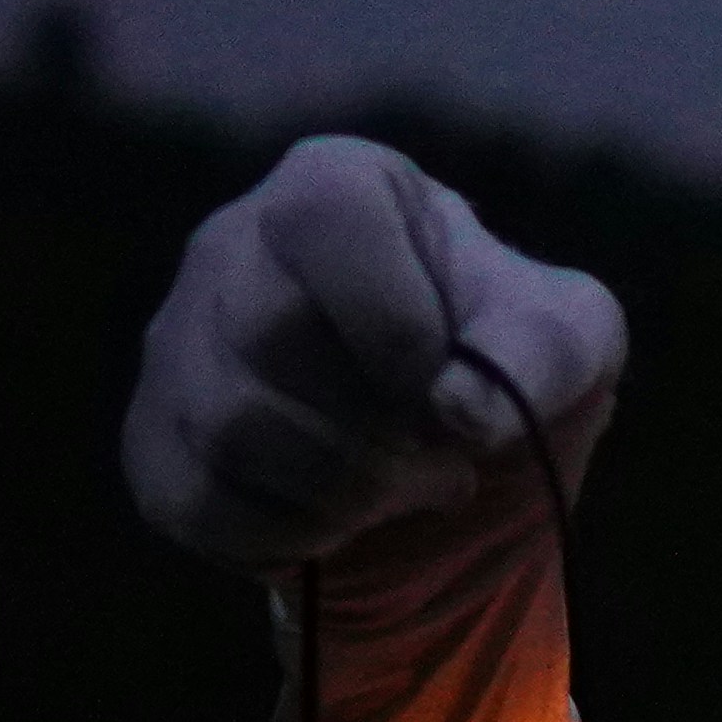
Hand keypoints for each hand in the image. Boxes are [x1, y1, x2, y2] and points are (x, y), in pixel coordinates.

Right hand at [121, 137, 629, 571]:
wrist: (442, 463)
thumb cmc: (503, 366)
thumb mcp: (569, 342)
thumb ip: (542, 348)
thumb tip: (461, 407)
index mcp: (335, 186)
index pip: (328, 219)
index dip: (396, 323)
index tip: (448, 388)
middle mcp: (232, 244)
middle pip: (271, 334)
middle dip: (381, 429)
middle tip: (445, 460)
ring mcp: (177, 343)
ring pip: (229, 424)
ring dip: (345, 489)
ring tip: (403, 489)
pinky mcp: (152, 441)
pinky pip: (197, 500)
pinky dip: (292, 535)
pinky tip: (342, 522)